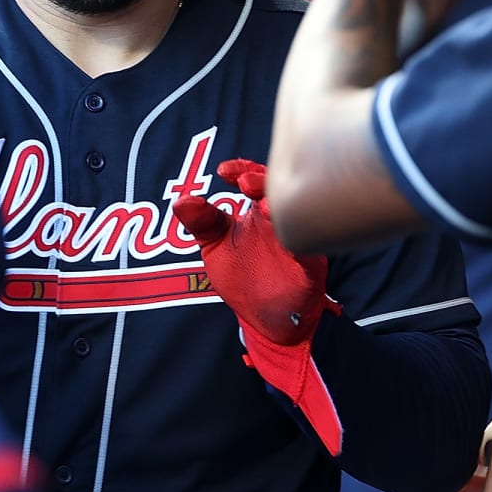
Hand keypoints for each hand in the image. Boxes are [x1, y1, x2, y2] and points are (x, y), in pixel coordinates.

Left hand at [174, 159, 344, 454]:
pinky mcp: (310, 268)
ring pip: (296, 216)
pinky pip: (310, 252)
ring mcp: (297, 242)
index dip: (242, 170)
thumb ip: (201, 224)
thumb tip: (181, 201)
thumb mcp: (216, 247)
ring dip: (281, 207)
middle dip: (263, 182)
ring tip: (264, 205)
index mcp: (259, 211)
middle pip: (278, 190)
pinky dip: (301, 244)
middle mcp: (280, 221)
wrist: (268, 321)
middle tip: (246, 182)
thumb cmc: (245, 277)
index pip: (255, 180)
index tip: (224, 171)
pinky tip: (290, 239)